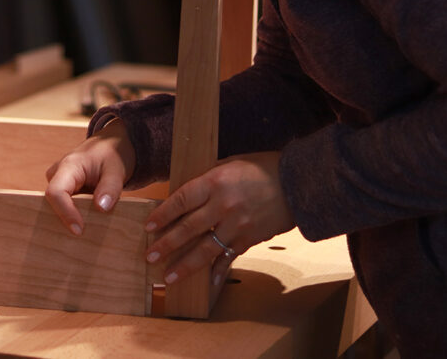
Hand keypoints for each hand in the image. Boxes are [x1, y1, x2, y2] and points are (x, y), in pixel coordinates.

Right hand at [45, 118, 135, 235]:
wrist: (113, 143)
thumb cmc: (114, 152)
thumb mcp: (117, 169)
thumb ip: (110, 188)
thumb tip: (101, 208)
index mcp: (68, 166)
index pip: (56, 193)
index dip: (65, 213)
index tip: (79, 230)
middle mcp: (58, 174)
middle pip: (53, 203)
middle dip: (64, 221)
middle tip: (81, 241)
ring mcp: (60, 182)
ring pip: (57, 206)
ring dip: (70, 220)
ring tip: (85, 237)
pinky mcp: (66, 190)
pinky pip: (65, 206)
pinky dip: (75, 216)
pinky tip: (87, 229)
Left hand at [144, 151, 294, 285]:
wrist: (298, 183)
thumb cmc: (265, 168)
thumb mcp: (232, 163)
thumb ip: (209, 177)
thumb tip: (187, 189)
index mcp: (215, 181)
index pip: (181, 200)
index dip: (162, 215)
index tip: (148, 227)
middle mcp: (223, 205)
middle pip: (188, 228)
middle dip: (166, 245)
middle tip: (150, 257)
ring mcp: (237, 225)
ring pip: (205, 250)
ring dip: (185, 265)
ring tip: (168, 277)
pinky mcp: (250, 239)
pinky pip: (228, 257)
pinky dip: (217, 272)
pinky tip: (205, 284)